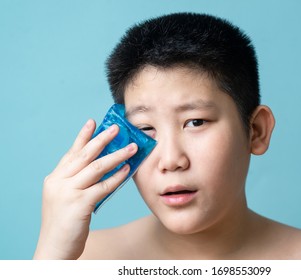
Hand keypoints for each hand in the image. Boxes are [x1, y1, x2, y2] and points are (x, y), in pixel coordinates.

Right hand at [33, 119, 136, 258]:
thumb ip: (78, 182)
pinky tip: (127, 169)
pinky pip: (103, 186)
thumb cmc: (63, 224)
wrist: (54, 248)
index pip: (72, 152)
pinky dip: (117, 177)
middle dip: (102, 139)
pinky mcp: (79, 204)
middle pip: (84, 154)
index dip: (83, 136)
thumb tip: (103, 168)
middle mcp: (59, 181)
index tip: (93, 122)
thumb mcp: (65, 198)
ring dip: (116, 155)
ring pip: (96, 167)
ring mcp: (68, 192)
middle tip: (117, 128)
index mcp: (54, 178)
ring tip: (132, 147)